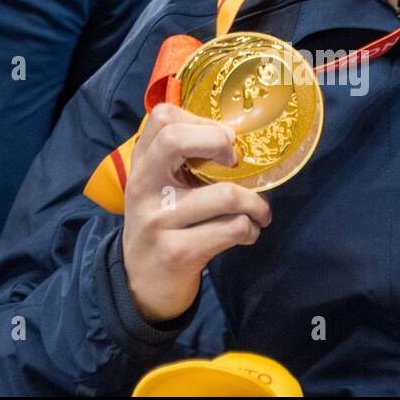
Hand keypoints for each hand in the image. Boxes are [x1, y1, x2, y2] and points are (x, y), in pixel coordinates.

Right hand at [121, 103, 271, 322]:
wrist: (140, 282)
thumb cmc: (161, 221)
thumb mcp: (157, 184)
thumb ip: (180, 156)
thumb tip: (235, 136)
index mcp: (141, 162)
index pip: (162, 117)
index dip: (200, 121)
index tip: (221, 142)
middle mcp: (143, 185)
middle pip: (176, 140)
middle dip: (220, 143)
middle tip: (236, 163)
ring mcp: (158, 220)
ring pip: (225, 195)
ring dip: (256, 203)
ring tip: (258, 211)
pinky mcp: (177, 252)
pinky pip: (232, 229)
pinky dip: (250, 229)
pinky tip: (247, 233)